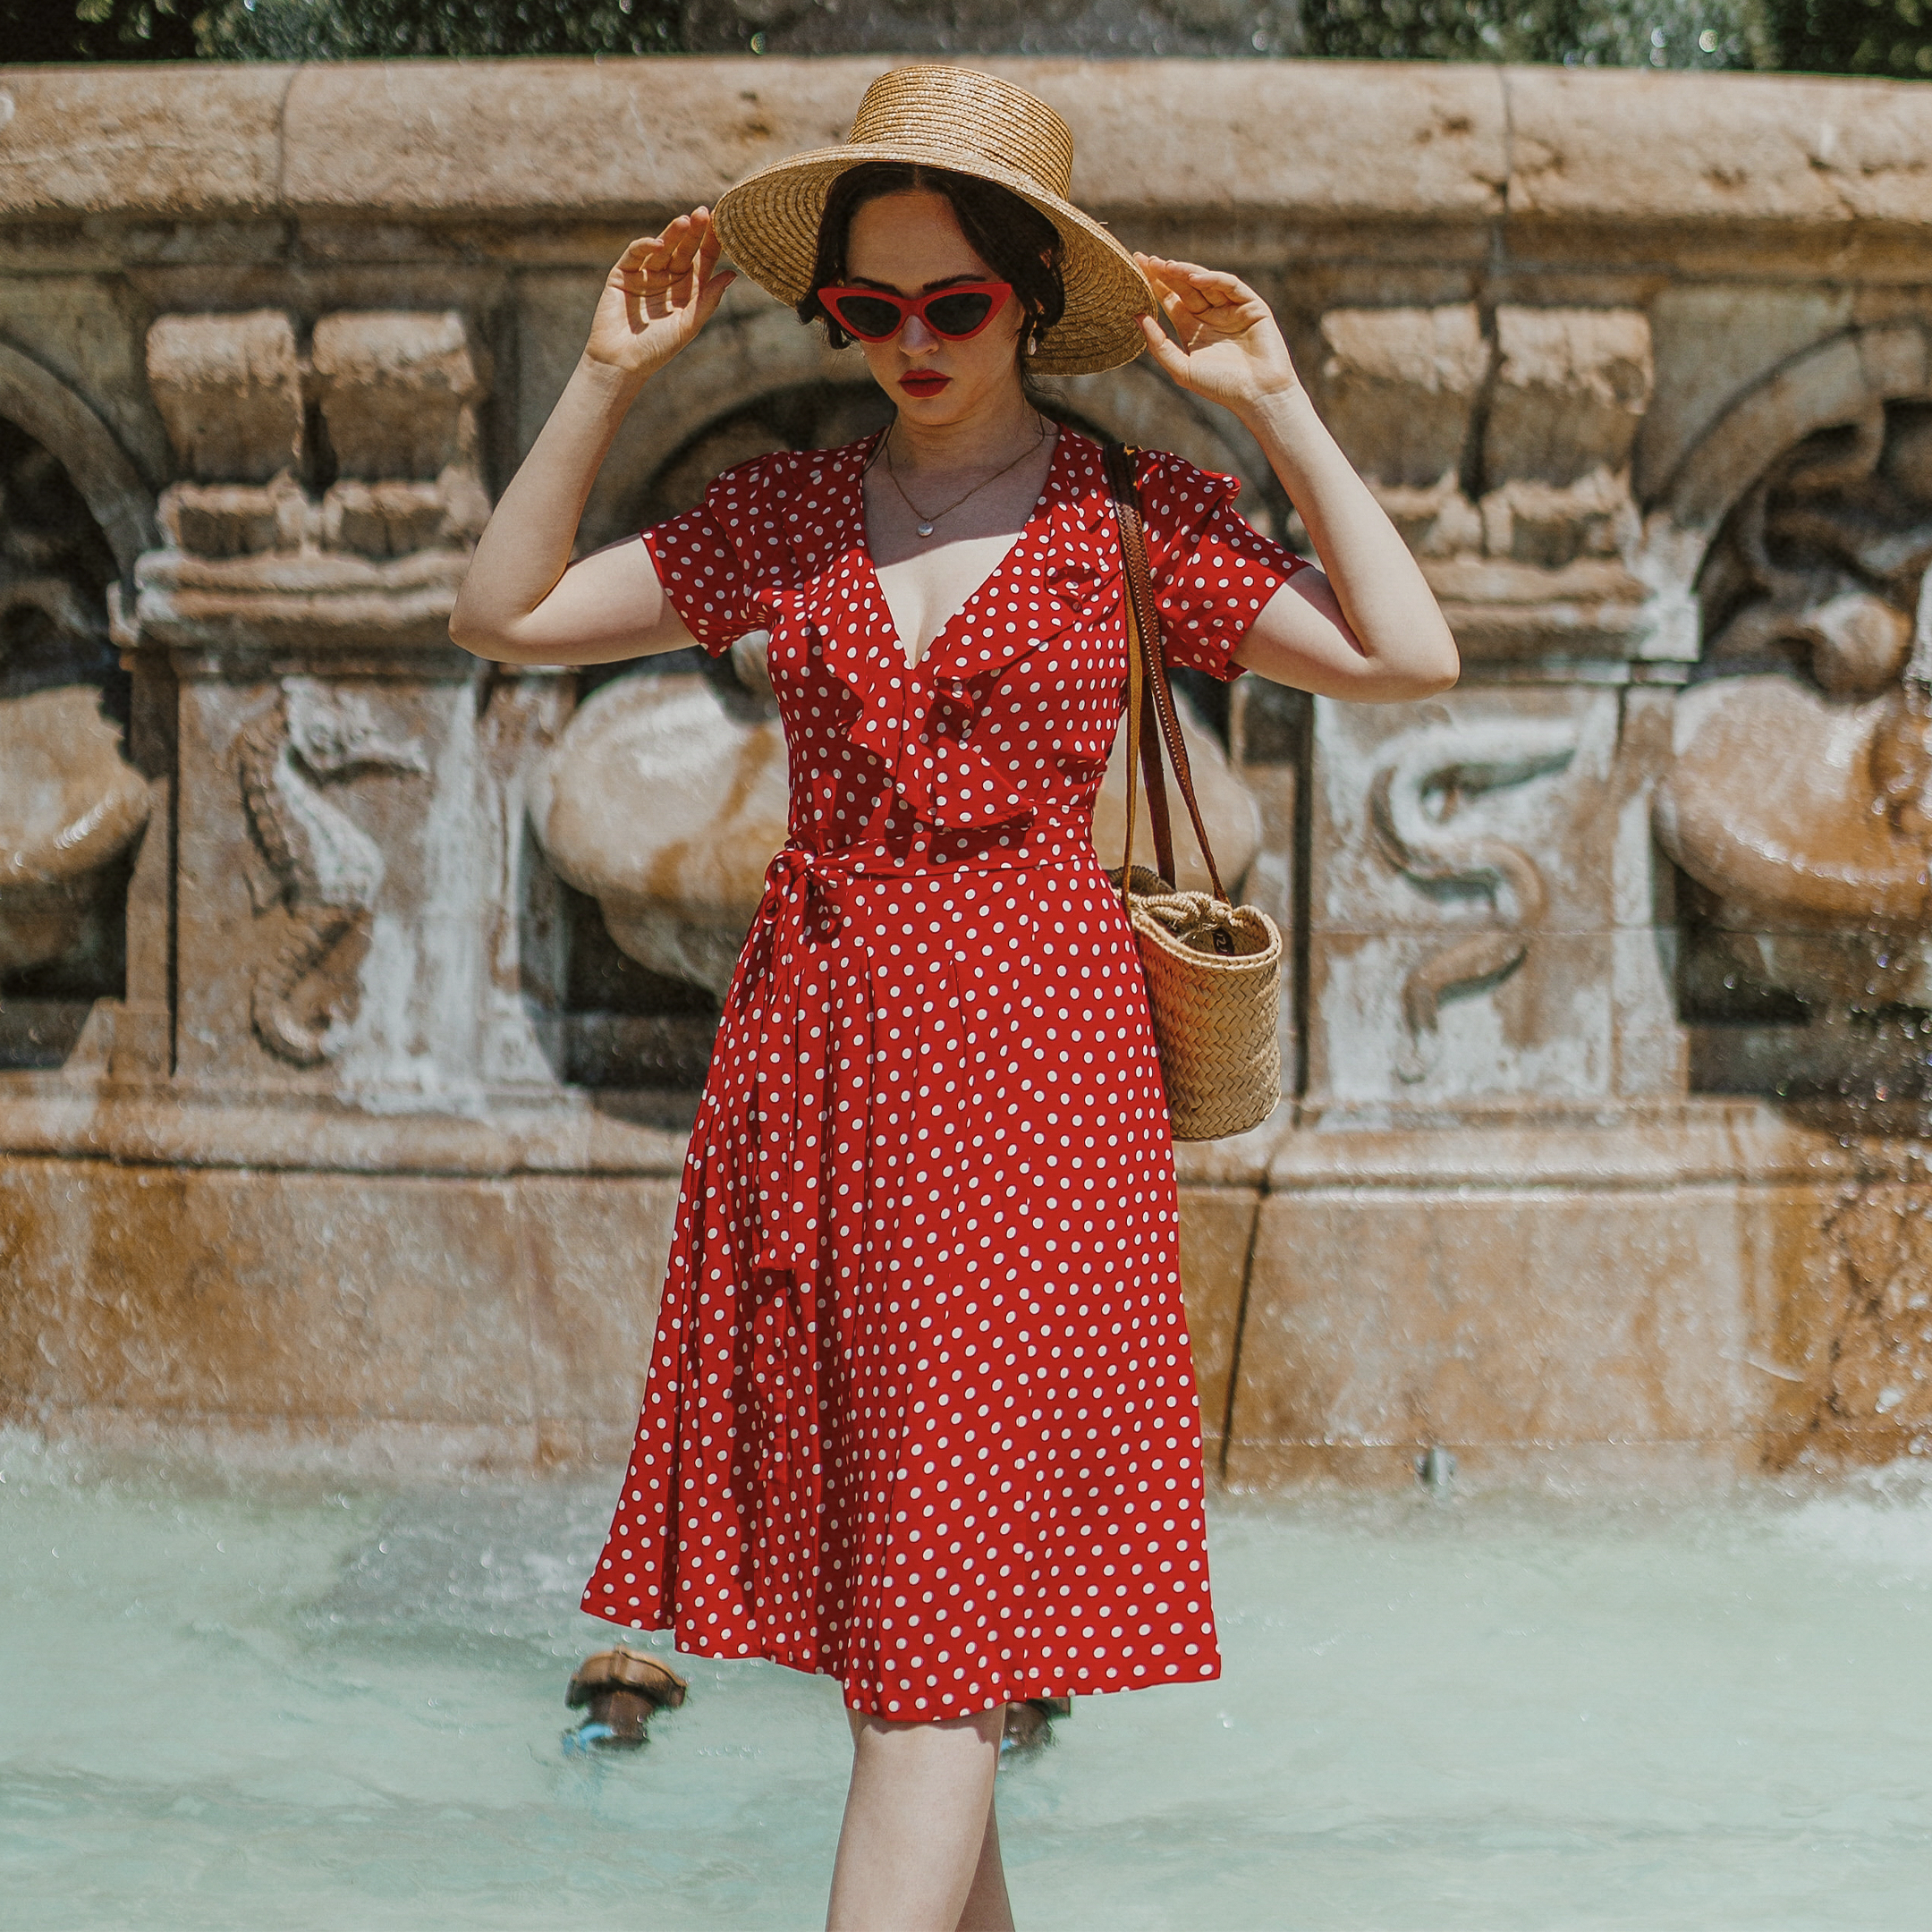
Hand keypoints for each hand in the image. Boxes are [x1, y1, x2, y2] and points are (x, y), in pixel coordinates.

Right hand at [585, 209, 735, 381]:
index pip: (703, 261)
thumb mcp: (688, 325)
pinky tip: (658, 244)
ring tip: (685, 221)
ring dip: (672, 234)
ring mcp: (646, 275)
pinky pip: (636, 254)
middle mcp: (669, 279)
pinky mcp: (623, 274)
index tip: (722, 225)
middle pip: (684, 250)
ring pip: (662, 248)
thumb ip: (708, 300)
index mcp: (688, 291)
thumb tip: (733, 274)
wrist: (621, 362)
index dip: (712, 243)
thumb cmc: (658, 349)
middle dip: (694, 232)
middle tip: (703, 212)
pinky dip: (645, 246)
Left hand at [1133, 254, 1301, 415]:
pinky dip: (1213, 279)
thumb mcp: (1181, 368)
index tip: (1137, 267)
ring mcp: (1231, 308)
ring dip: (1186, 272)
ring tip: (1166, 266)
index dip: (1154, 284)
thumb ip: (1159, 344)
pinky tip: (1194, 278)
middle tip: (1147, 260)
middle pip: (1185, 287)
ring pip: (1206, 282)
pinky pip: (1230, 285)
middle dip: (1166, 273)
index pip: (1171, 300)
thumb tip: (1136, 317)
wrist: (1257, 396)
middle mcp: (1211, 316)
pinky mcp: (1251, 305)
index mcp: (1192, 329)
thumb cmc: (1220, 387)